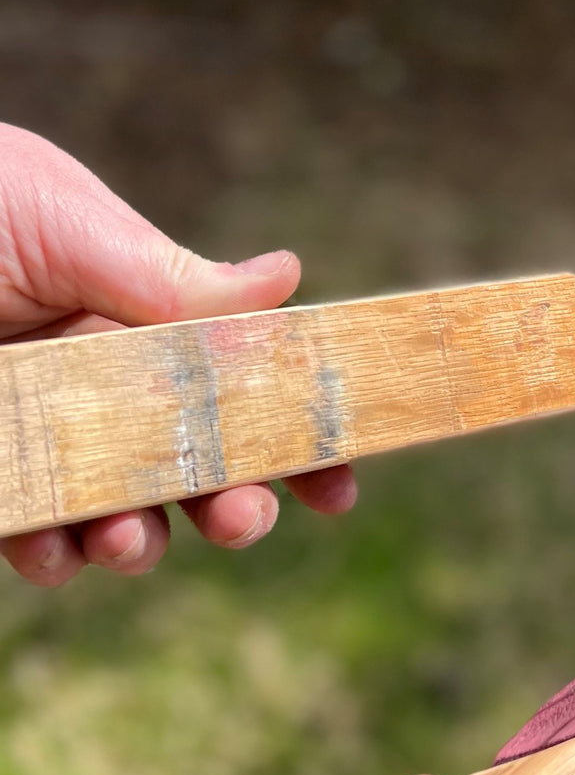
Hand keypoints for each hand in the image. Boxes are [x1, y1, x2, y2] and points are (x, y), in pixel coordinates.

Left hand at [0, 124, 356, 584]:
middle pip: (196, 467)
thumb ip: (169, 272)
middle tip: (246, 519)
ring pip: (122, 516)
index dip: (296, 438)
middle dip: (236, 504)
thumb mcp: (59, 218)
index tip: (340, 482)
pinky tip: (52, 550)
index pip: (239, 389)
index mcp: (136, 322)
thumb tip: (288, 279)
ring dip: (145, 542)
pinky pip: (33, 538)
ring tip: (129, 544)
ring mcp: (40, 440)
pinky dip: (54, 556)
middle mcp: (98, 388)